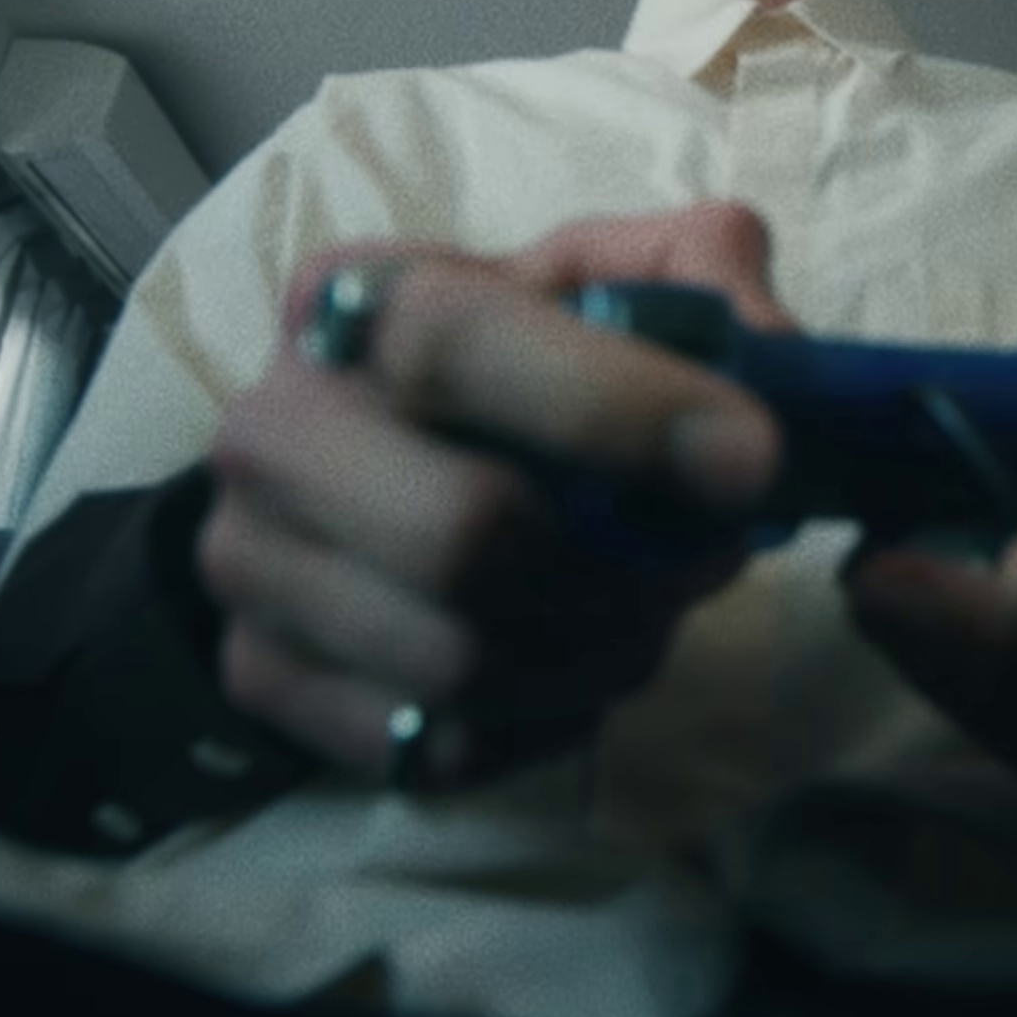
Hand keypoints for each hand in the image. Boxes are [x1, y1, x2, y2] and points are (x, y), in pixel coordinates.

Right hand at [195, 203, 798, 794]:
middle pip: (461, 533)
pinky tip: (568, 669)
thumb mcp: (601, 286)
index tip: (751, 459)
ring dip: (599, 656)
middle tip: (706, 562)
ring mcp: (250, 561)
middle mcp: (272, 425)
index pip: (461, 339)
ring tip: (648, 615)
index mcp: (354, 303)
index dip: (619, 405)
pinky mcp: (263, 677)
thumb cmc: (511, 380)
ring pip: (460, 661)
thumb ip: (698, 271)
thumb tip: (767, 337)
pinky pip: (436, 745)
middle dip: (624, 572)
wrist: (361, 488)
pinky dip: (539, 724)